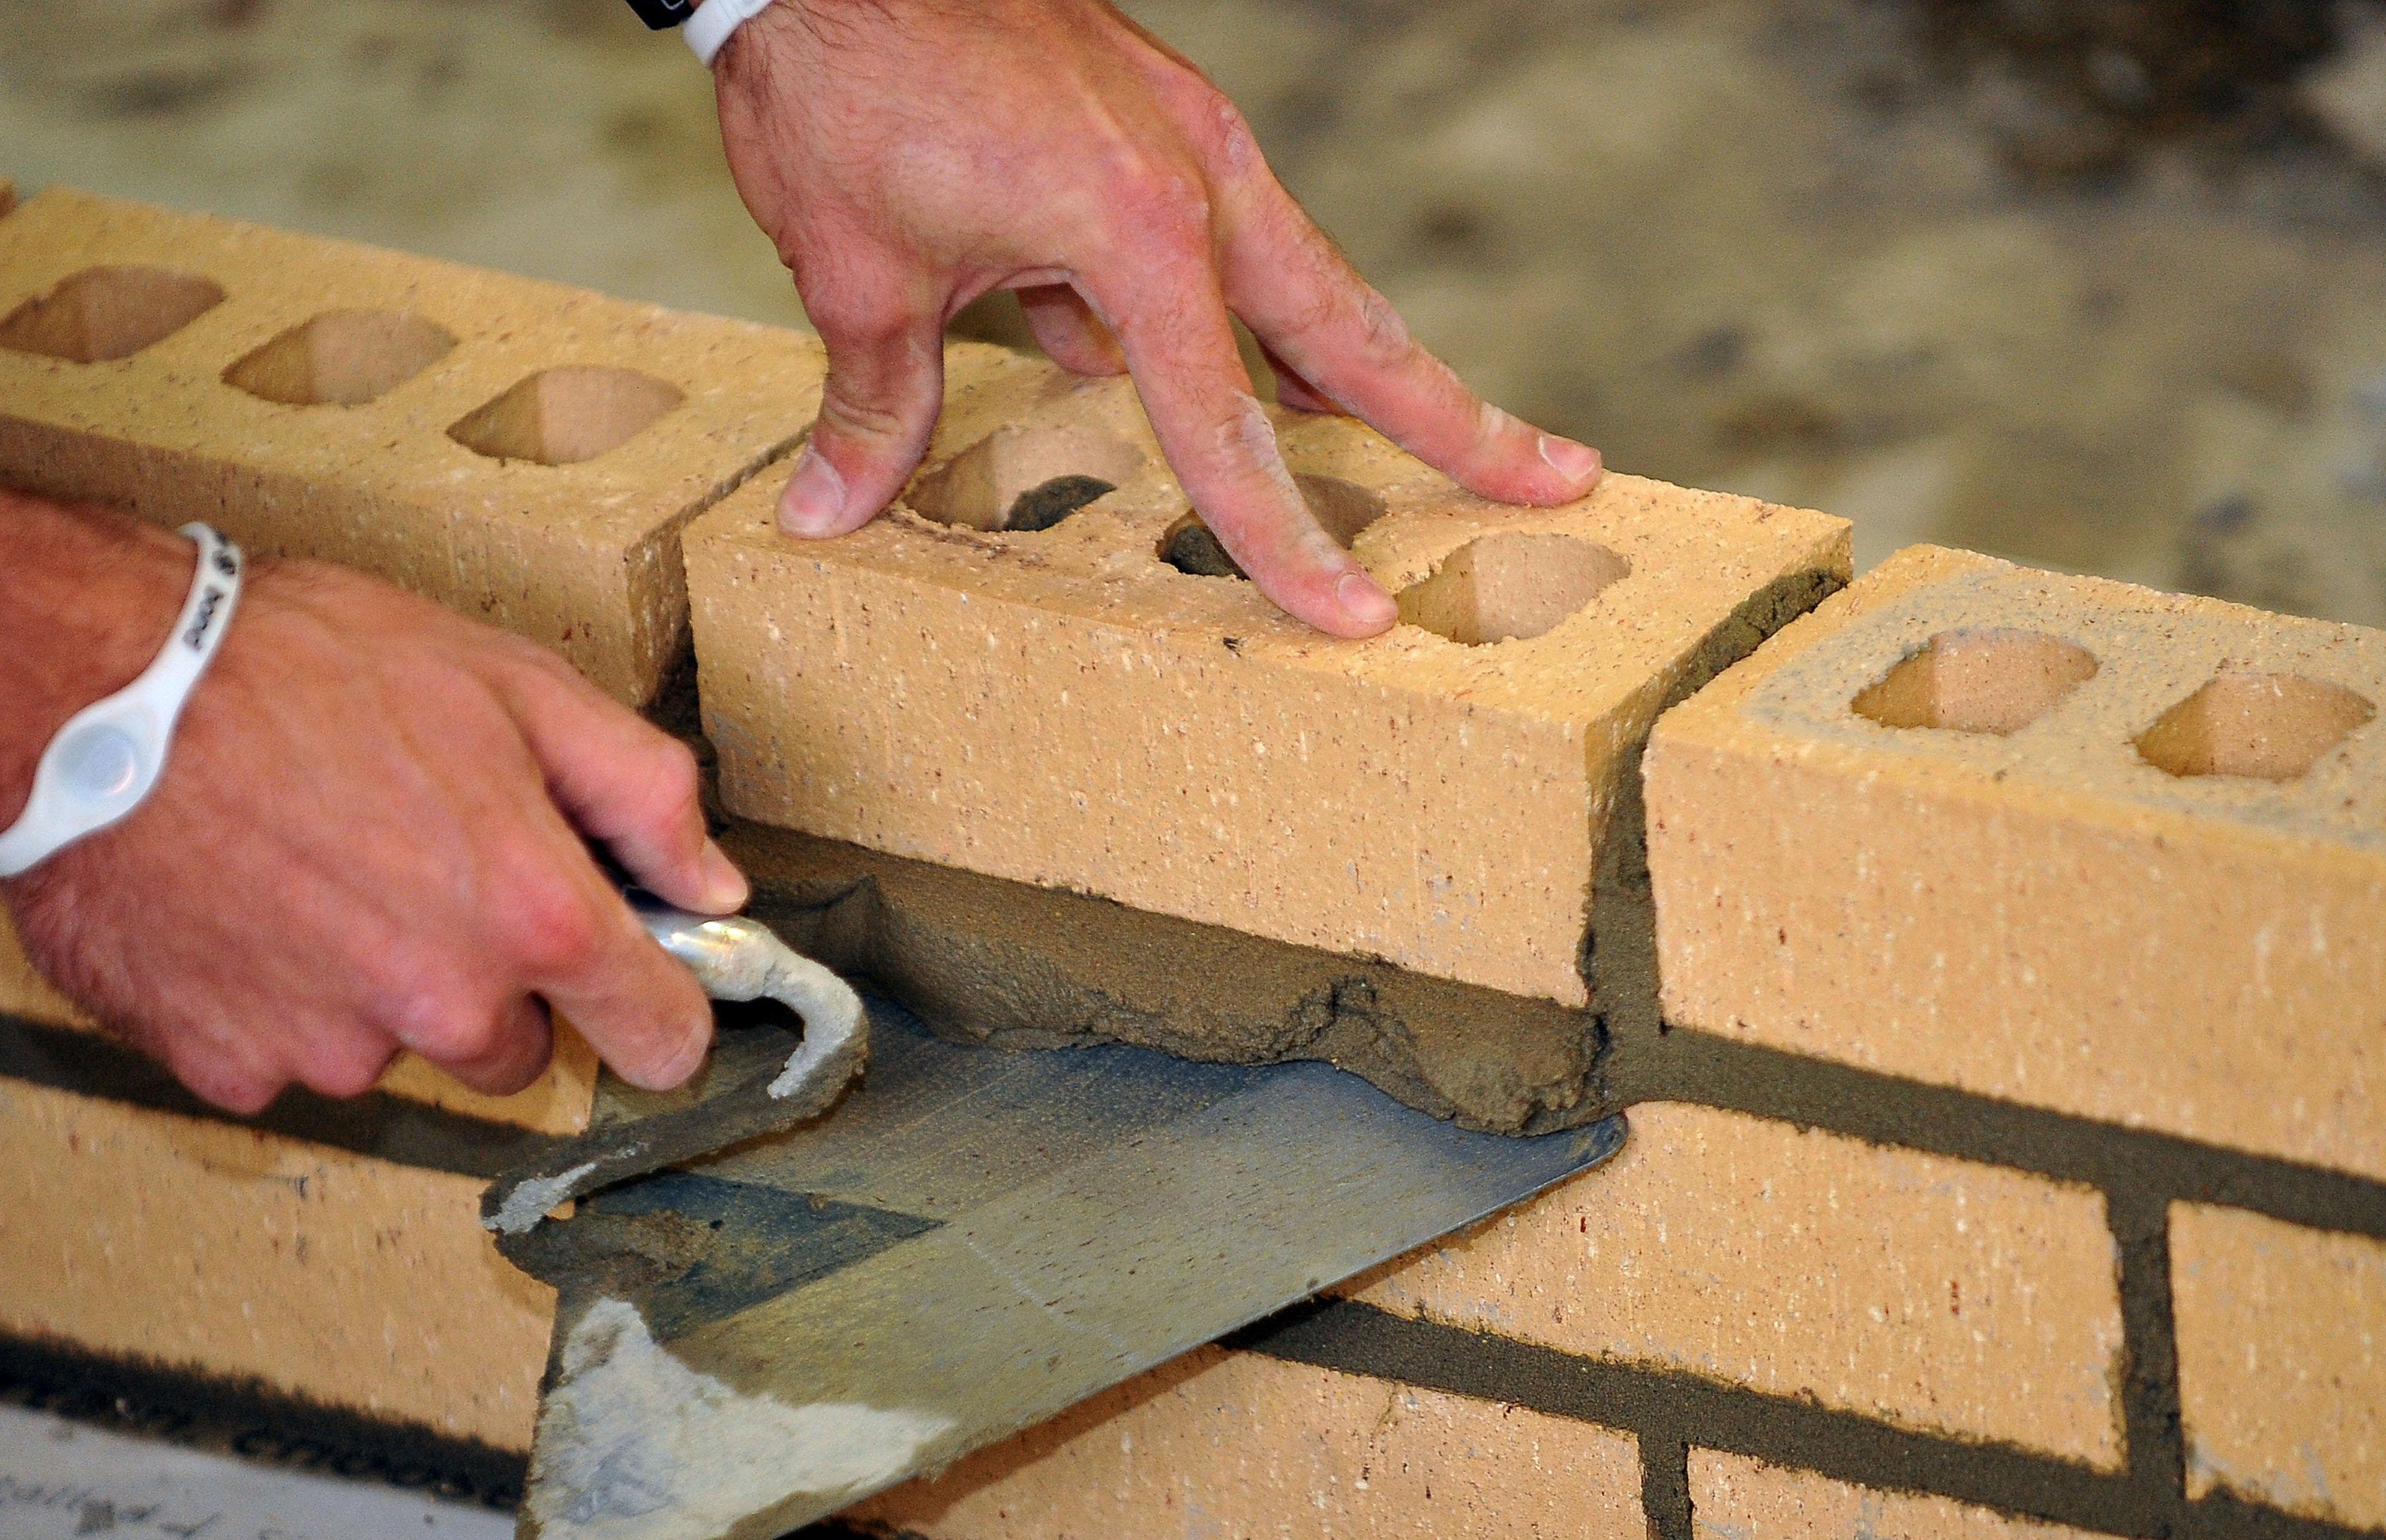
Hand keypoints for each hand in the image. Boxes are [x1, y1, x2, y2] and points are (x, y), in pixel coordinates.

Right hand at [2, 558, 744, 1113]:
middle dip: (487, 981)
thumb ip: (640, 794)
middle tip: (416, 869)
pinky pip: (283, 1056)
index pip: (661, 1039)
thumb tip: (715, 884)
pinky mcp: (227, 1067)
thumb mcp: (513, 684)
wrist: (92, 690)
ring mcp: (331, 1050)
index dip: (656, 1009)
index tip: (634, 987)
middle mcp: (445, 1007)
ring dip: (371, 987)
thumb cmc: (301, 666)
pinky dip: (269, 999)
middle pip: (516, 1051)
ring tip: (308, 867)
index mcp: (534, 917)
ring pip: (393, 1050)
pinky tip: (237, 906)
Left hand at [710, 0, 1603, 637]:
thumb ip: (874, 402)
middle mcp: (1194, 175)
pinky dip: (1238, 312)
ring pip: (1303, 278)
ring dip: (1362, 366)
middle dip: (1454, 419)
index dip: (1284, 538)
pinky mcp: (1153, 117)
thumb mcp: (852, 268)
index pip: (1226, 423)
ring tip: (1444, 441)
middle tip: (1557, 482)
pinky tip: (1220, 369)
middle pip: (1352, 327)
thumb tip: (828, 516)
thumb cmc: (843, 77)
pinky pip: (1219, 238)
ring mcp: (1186, 136)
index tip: (1354, 616)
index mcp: (1137, 224)